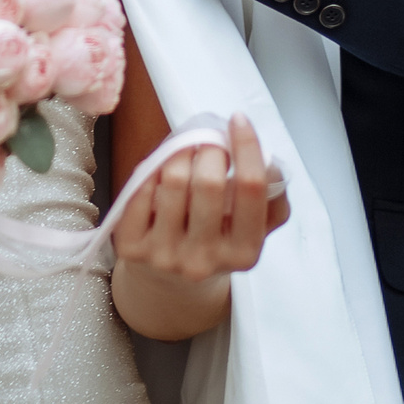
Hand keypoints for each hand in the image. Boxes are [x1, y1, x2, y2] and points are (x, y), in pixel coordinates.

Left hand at [110, 113, 288, 341]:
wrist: (169, 283)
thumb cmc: (216, 240)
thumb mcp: (251, 228)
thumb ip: (271, 197)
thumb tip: (268, 160)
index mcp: (245, 254)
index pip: (251, 189)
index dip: (247, 148)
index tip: (238, 120)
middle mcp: (206, 260)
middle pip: (209, 182)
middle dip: (209, 147)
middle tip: (208, 141)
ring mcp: (166, 256)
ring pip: (173, 180)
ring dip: (179, 153)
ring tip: (185, 152)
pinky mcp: (132, 248)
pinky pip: (140, 189)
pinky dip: (153, 171)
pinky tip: (161, 174)